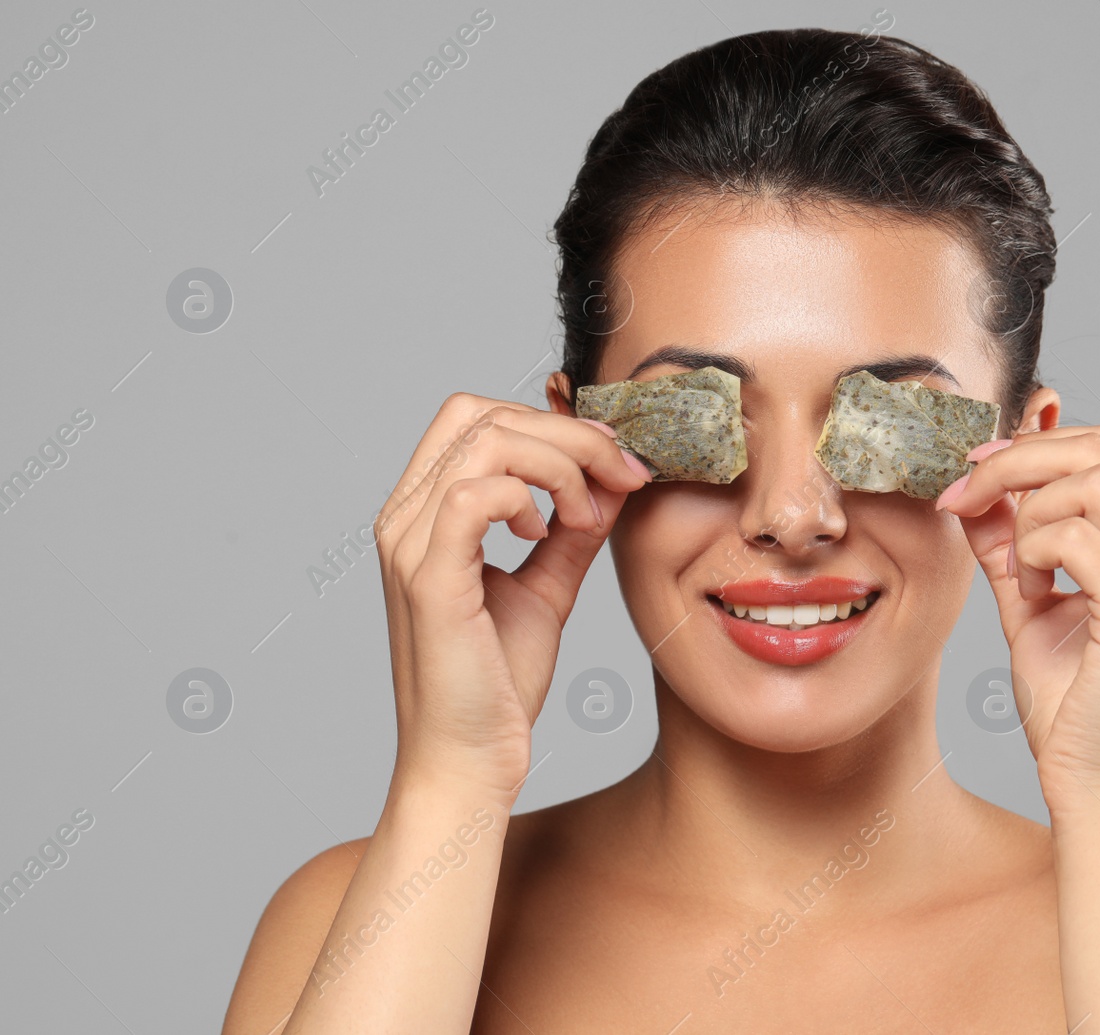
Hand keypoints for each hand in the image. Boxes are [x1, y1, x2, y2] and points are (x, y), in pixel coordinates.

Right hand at [374, 394, 651, 802]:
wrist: (470, 760)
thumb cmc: (497, 682)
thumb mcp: (547, 586)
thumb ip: (574, 528)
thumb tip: (615, 476)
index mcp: (423, 513)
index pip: (477, 416)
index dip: (554, 423)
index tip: (617, 461)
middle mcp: (405, 518)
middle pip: (480, 412)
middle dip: (566, 432)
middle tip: (621, 474)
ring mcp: (410, 545)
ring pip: (484, 440)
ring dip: (560, 464)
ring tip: (586, 515)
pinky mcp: (429, 579)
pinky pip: (474, 494)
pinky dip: (527, 496)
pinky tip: (548, 532)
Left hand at [937, 424, 1099, 810]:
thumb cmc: (1072, 713)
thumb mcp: (1031, 609)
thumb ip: (1009, 547)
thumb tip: (976, 491)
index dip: (1041, 443)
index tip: (977, 471)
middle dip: (1021, 457)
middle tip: (967, 491)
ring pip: (1093, 481)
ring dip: (1029, 510)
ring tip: (1017, 569)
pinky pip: (1079, 537)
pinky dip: (1034, 550)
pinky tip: (1028, 591)